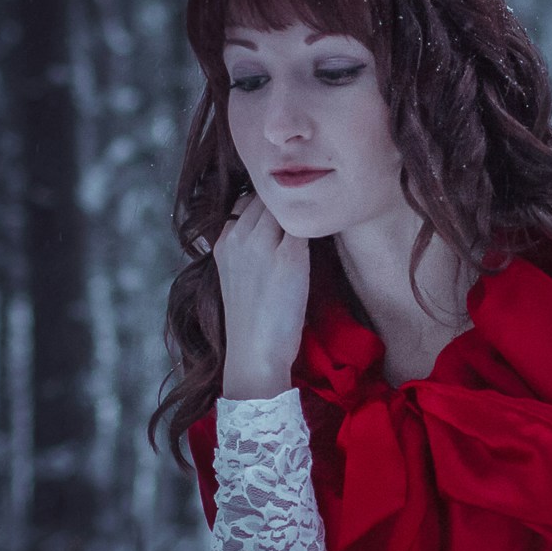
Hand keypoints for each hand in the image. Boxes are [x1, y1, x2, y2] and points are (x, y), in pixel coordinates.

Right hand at [211, 192, 307, 400]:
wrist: (254, 353)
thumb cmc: (252, 320)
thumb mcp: (237, 276)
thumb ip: (247, 248)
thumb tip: (276, 230)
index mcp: (223, 242)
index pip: (247, 201)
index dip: (270, 205)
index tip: (288, 215)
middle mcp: (238, 237)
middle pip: (266, 197)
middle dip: (286, 203)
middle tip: (309, 213)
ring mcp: (261, 245)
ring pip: (285, 207)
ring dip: (302, 213)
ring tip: (320, 221)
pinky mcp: (288, 257)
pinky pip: (306, 226)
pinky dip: (317, 227)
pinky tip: (328, 234)